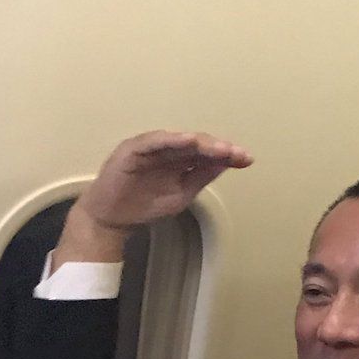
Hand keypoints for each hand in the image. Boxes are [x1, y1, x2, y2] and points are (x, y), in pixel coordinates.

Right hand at [54, 130, 252, 263]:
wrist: (112, 218)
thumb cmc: (143, 205)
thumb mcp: (181, 195)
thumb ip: (200, 178)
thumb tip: (226, 163)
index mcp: (179, 160)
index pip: (206, 154)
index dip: (226, 155)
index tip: (247, 159)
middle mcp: (166, 150)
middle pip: (196, 144)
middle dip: (218, 148)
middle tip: (237, 153)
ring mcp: (150, 148)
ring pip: (178, 140)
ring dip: (200, 142)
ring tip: (220, 147)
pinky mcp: (132, 149)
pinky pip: (153, 142)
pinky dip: (170, 139)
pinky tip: (188, 141)